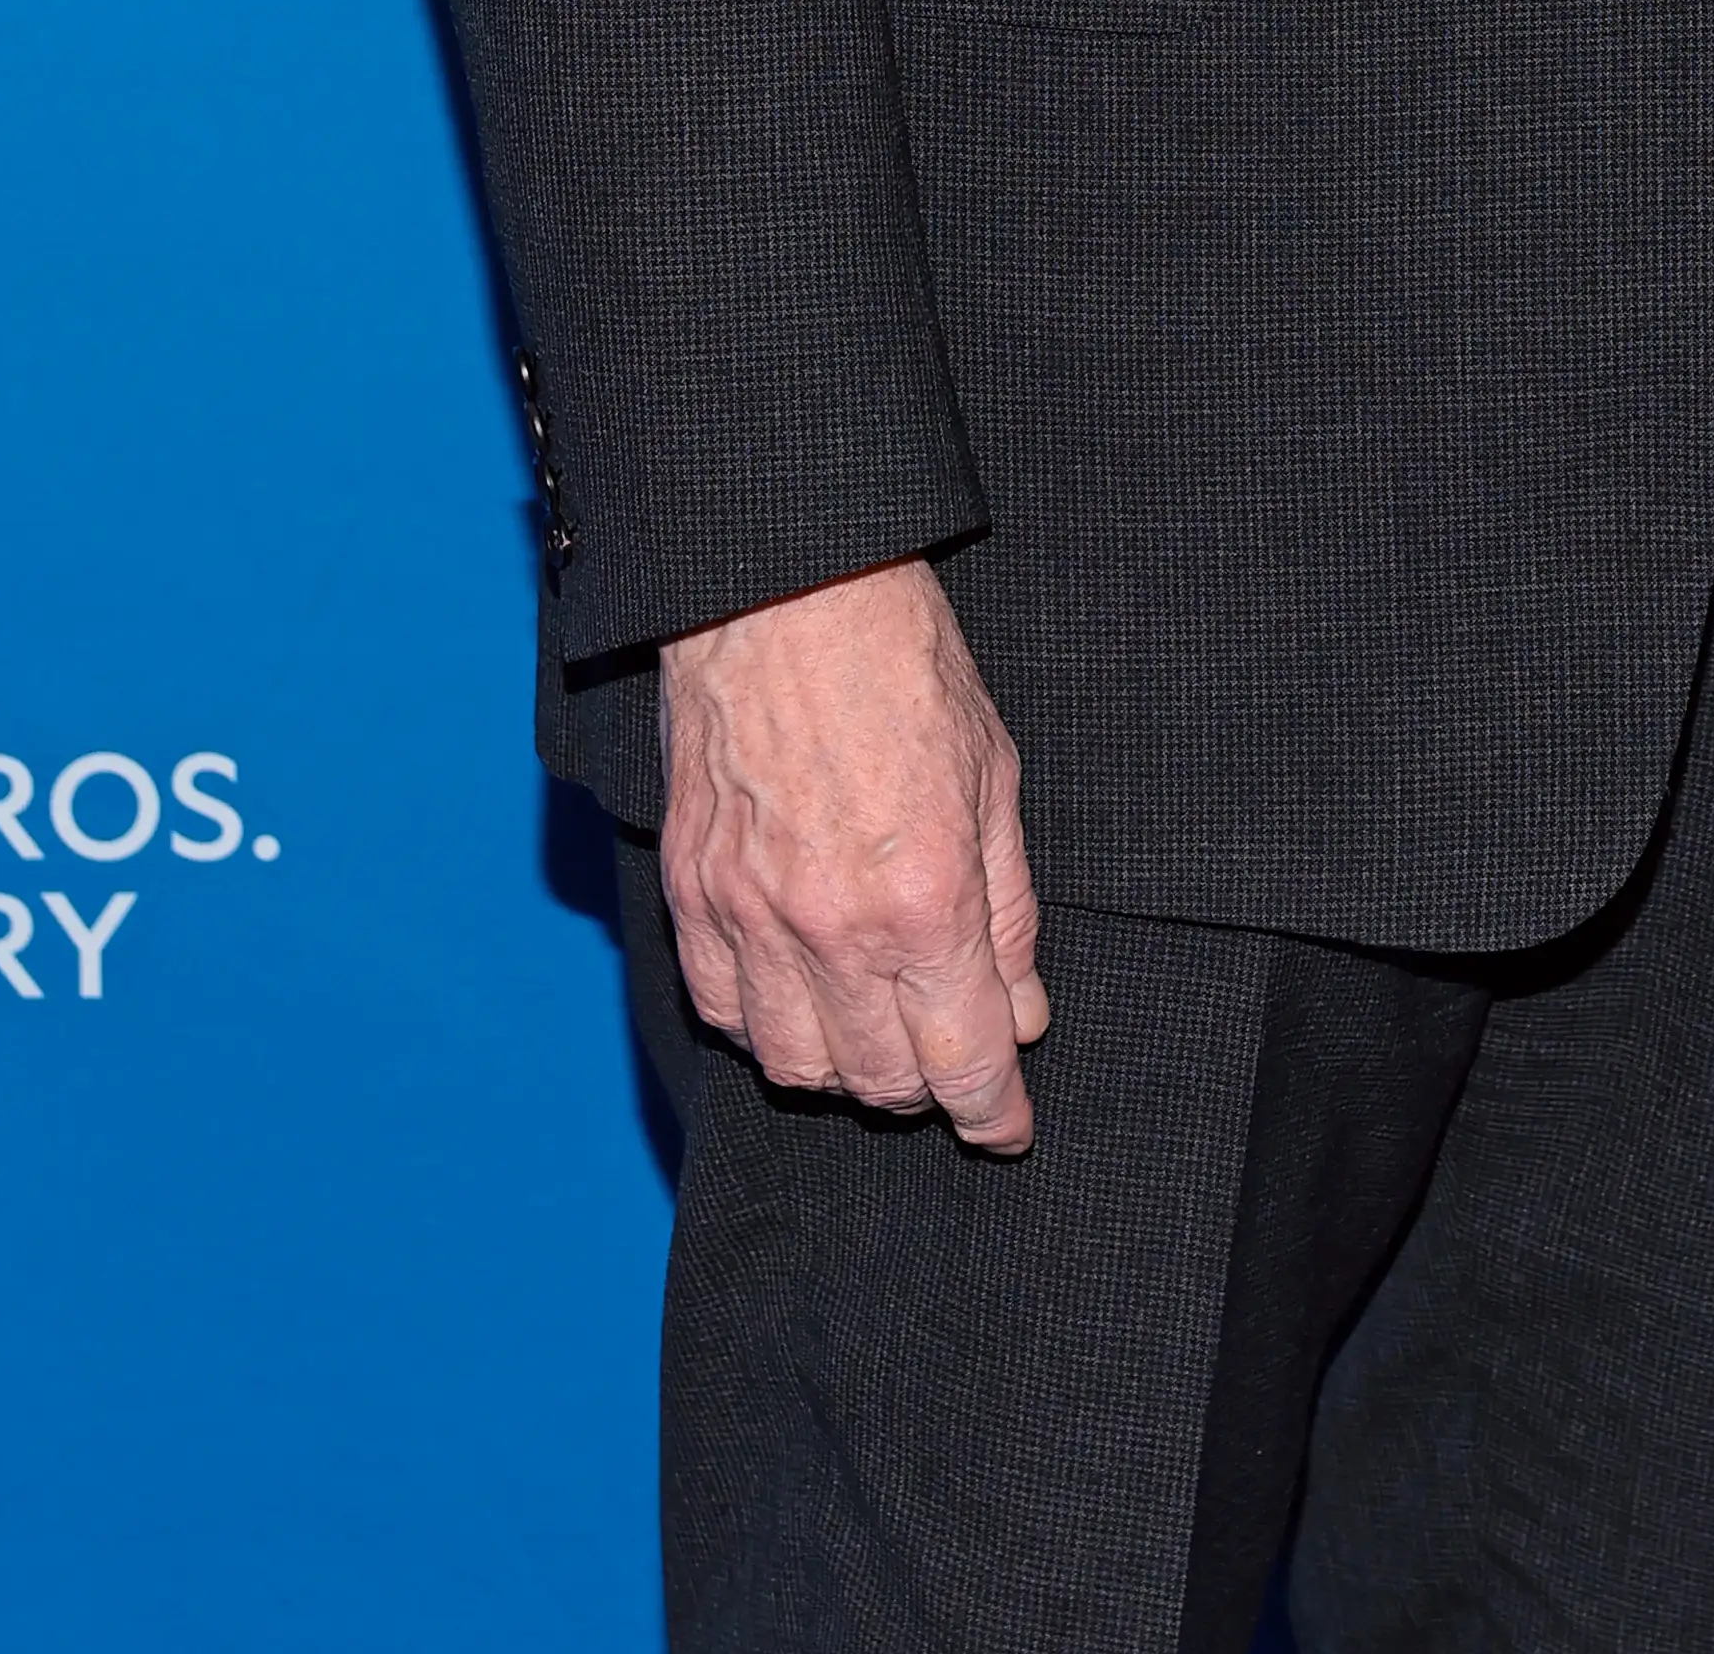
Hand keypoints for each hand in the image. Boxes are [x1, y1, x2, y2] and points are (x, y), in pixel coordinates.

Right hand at [658, 556, 1049, 1140]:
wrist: (785, 585)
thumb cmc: (900, 661)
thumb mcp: (995, 774)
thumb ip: (1009, 910)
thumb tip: (1021, 1011)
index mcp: (925, 898)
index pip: (964, 1061)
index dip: (993, 1112)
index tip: (1006, 1128)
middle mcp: (833, 927)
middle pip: (881, 1081)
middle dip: (928, 1086)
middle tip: (949, 1057)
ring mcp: (749, 915)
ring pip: (793, 1065)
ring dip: (844, 1068)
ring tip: (875, 1031)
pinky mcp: (691, 892)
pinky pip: (720, 1009)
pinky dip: (763, 1024)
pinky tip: (798, 994)